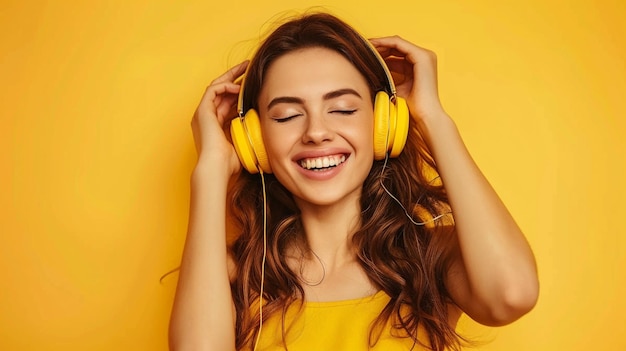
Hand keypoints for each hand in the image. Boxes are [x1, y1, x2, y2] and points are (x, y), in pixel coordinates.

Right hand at [191, 61, 247, 176]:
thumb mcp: (243, 144)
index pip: (227, 102)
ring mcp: (203, 114)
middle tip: (247, 67)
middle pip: (221, 91)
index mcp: (216, 125)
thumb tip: (266, 131)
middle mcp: (207, 117)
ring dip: (230, 76)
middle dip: (234, 77)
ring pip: (216, 87)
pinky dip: (224, 86)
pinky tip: (237, 86)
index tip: (252, 84)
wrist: (217, 168)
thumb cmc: (229, 163)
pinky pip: (212, 91)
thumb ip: (250, 134)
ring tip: (244, 68)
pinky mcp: (202, 111)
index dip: (239, 92)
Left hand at [369, 36, 446, 121]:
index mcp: (419, 65)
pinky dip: (385, 43)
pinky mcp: (422, 57)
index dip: (381, 52)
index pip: (397, 53)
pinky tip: (373, 46)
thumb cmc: (412, 107)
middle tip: (363, 48)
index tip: (365, 54)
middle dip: (379, 46)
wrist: (425, 116)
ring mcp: (424, 56)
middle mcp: (424, 58)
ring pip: (397, 43)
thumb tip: (371, 73)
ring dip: (380, 43)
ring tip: (366, 46)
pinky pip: (399, 43)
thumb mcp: (396, 88)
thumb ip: (388, 78)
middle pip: (397, 46)